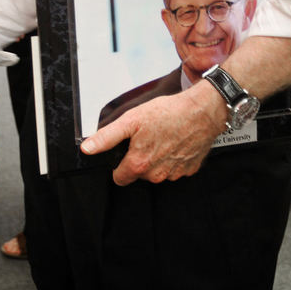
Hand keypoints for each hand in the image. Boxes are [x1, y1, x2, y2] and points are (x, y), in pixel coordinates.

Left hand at [80, 83, 226, 185]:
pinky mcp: (189, 169)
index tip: (126, 151)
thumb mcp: (131, 120)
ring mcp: (175, 174)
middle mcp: (157, 174)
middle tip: (147, 138)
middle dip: (140, 159)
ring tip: (163, 138)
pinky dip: (174, 158)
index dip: (120, 164)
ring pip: (158, 172)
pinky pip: (175, 169)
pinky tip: (176, 142)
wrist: (202, 111)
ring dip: (158, 159)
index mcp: (140, 165)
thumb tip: (88, 148)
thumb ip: (107, 137)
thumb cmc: (169, 113)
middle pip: (139, 174)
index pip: (120, 178)